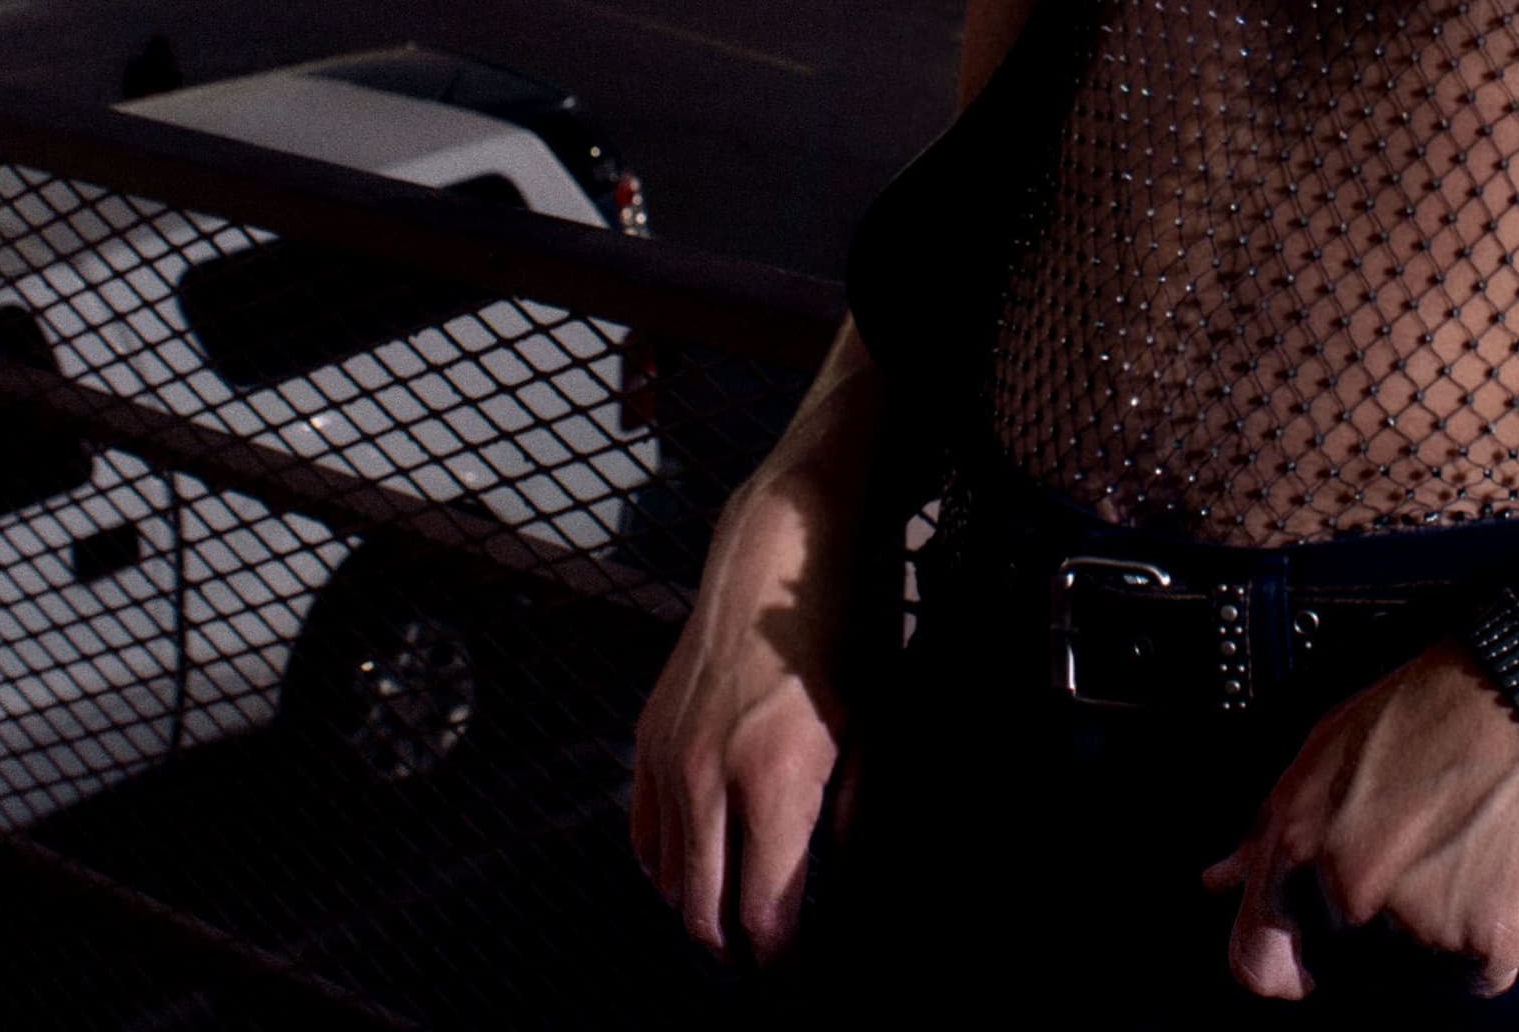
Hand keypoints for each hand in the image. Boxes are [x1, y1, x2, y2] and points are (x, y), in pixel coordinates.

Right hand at [628, 467, 858, 962]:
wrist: (777, 546)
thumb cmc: (842, 628)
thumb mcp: (874, 724)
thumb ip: (857, 815)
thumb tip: (843, 884)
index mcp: (773, 778)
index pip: (763, 909)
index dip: (781, 957)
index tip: (798, 973)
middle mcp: (707, 775)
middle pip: (702, 909)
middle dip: (735, 947)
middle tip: (768, 958)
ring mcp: (668, 756)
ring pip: (666, 877)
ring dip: (699, 906)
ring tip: (738, 916)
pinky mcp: (647, 736)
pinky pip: (643, 830)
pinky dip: (667, 861)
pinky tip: (700, 863)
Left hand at [1199, 646, 1518, 1000]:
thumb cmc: (1430, 717)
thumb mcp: (1322, 753)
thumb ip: (1265, 833)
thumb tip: (1219, 882)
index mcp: (1300, 851)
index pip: (1258, 967)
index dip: (1286, 960)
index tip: (1312, 949)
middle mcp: (1352, 897)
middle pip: (1346, 975)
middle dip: (1371, 938)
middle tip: (1415, 870)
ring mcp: (1421, 929)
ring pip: (1415, 980)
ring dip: (1432, 943)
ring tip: (1458, 863)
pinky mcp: (1489, 947)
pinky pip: (1479, 978)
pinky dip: (1487, 941)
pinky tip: (1494, 877)